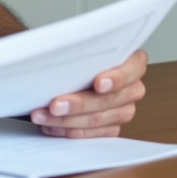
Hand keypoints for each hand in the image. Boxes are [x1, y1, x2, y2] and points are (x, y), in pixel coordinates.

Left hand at [29, 49, 147, 137]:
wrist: (68, 71)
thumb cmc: (74, 54)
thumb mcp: (77, 42)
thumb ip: (77, 45)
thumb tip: (57, 47)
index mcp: (131, 62)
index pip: (133, 69)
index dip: (116, 78)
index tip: (98, 84)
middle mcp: (132, 88)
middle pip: (110, 100)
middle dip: (80, 104)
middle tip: (55, 105)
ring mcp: (123, 110)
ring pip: (98, 120)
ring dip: (67, 120)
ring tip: (43, 116)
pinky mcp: (111, 127)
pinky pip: (93, 134)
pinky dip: (69, 131)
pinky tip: (52, 126)